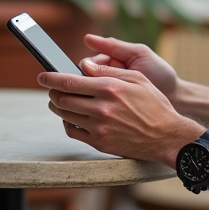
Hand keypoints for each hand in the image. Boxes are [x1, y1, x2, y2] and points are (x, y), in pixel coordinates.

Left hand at [39, 60, 202, 164]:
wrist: (166, 136)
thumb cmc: (154, 105)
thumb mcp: (137, 79)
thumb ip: (107, 72)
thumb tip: (83, 66)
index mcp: (110, 88)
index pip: (69, 81)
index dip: (50, 78)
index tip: (42, 75)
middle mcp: (101, 108)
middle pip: (62, 98)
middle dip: (52, 91)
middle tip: (51, 87)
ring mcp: (99, 127)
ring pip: (65, 114)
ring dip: (57, 105)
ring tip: (59, 100)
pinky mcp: (99, 143)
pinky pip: (73, 131)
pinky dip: (66, 122)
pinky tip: (70, 117)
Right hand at [82, 34, 180, 101]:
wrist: (177, 98)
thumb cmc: (160, 73)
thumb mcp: (139, 54)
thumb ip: (115, 46)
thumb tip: (87, 39)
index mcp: (112, 62)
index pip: (89, 63)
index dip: (86, 66)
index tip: (85, 69)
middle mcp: (108, 77)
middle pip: (86, 78)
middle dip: (86, 81)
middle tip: (92, 85)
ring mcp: (110, 94)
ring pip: (89, 93)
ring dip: (89, 94)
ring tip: (95, 97)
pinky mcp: (112, 109)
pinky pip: (96, 106)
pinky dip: (95, 106)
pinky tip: (97, 108)